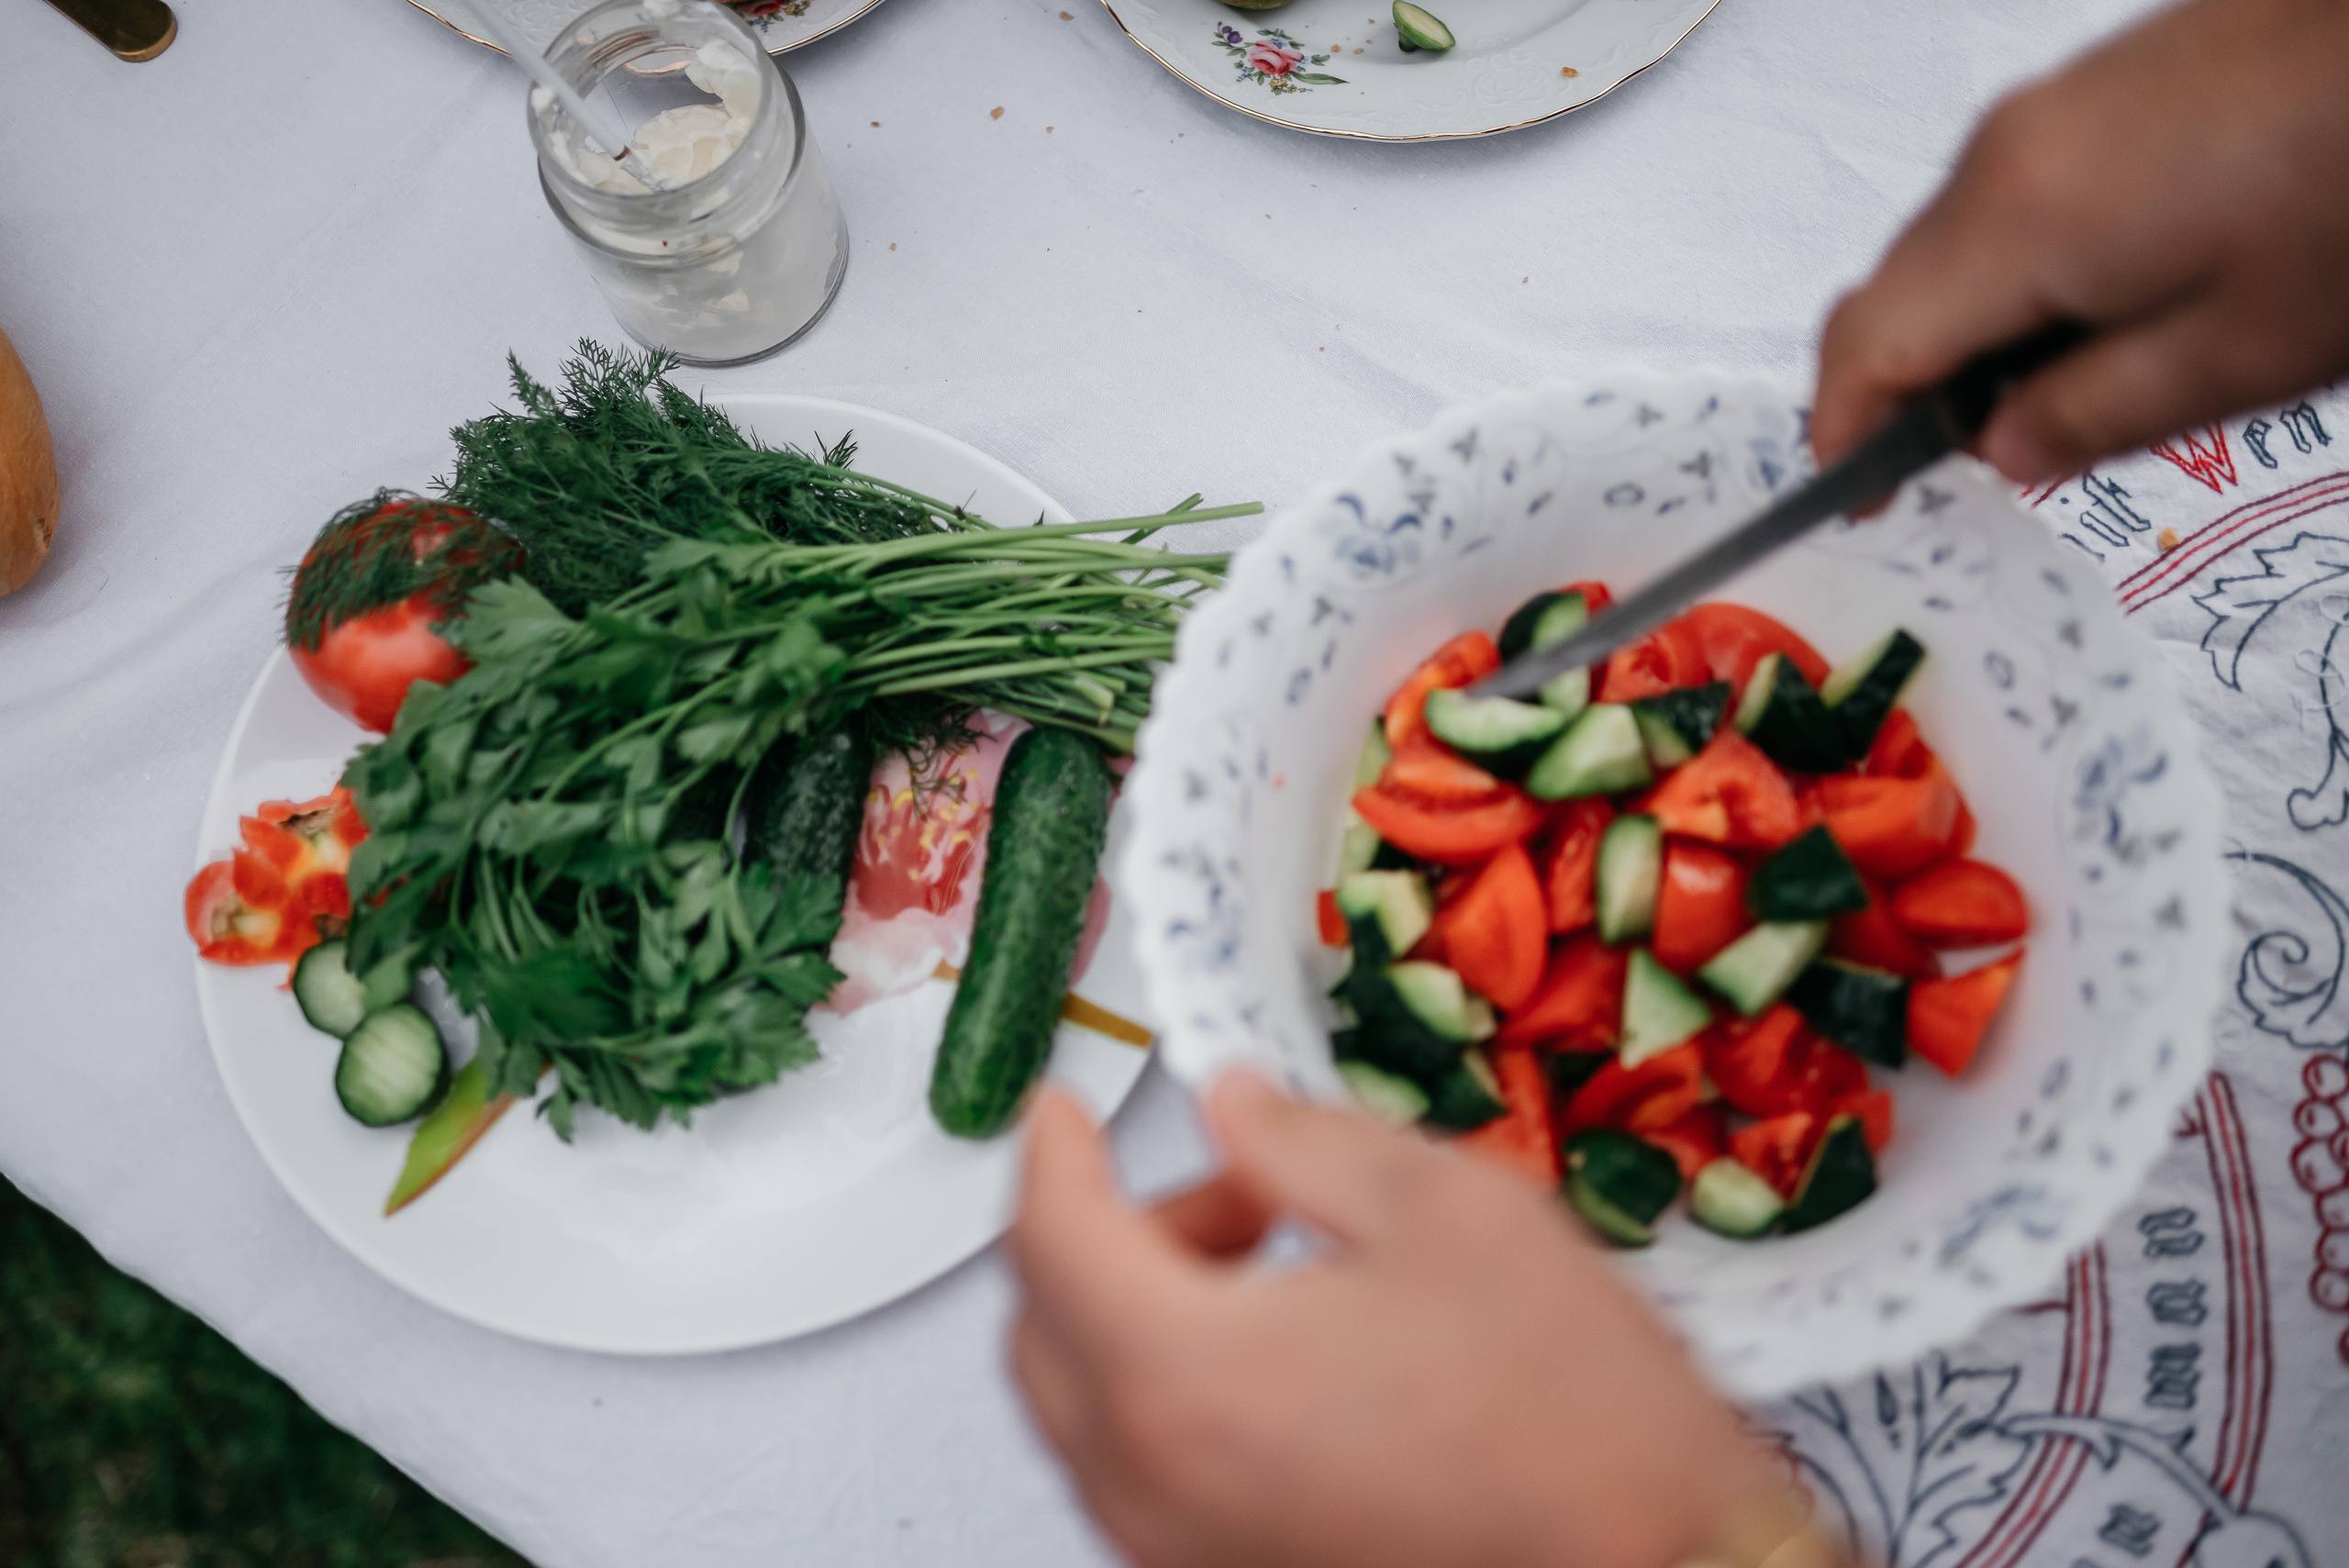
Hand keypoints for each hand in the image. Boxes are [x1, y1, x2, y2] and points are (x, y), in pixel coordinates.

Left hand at [1006, 1074, 1782, 1567]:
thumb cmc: (1577, 1419)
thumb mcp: (1446, 1211)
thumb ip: (1303, 1143)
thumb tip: (1231, 1111)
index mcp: (1189, 1376)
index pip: (1048, 1239)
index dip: (1049, 1150)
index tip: (1062, 1108)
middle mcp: (1157, 1486)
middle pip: (1042, 1333)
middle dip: (1109, 1236)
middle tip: (1231, 1189)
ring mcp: (1182, 1555)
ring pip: (1090, 1411)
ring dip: (1144, 1317)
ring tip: (1283, 1270)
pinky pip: (1145, 1477)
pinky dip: (1176, 1396)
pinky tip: (1290, 1358)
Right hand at [1812, 0, 2348, 481]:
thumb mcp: (2237, 357)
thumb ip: (2090, 420)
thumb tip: (2002, 449)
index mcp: (2015, 225)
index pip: (1865, 346)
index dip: (1845, 435)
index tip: (1864, 499)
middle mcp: (2005, 152)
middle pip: (1898, 292)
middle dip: (1917, 388)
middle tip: (2001, 457)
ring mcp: (2050, 107)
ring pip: (1954, 245)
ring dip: (1979, 328)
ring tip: (2084, 383)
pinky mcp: (2103, 85)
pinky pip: (2013, 195)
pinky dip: (2025, 269)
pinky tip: (2121, 299)